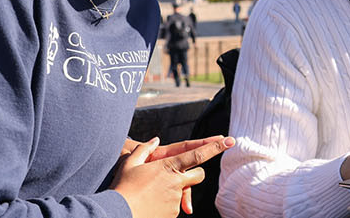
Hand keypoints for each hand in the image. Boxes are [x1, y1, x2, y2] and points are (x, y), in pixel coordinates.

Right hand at [112, 135, 233, 217]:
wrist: (118, 212)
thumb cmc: (122, 186)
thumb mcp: (129, 162)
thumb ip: (144, 149)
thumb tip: (155, 139)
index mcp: (168, 165)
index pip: (197, 154)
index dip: (214, 147)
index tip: (230, 141)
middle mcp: (176, 182)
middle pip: (199, 175)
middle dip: (195, 173)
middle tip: (180, 175)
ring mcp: (175, 199)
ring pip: (184, 191)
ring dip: (175, 189)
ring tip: (151, 192)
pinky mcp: (172, 213)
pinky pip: (174, 205)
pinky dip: (167, 202)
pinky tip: (151, 203)